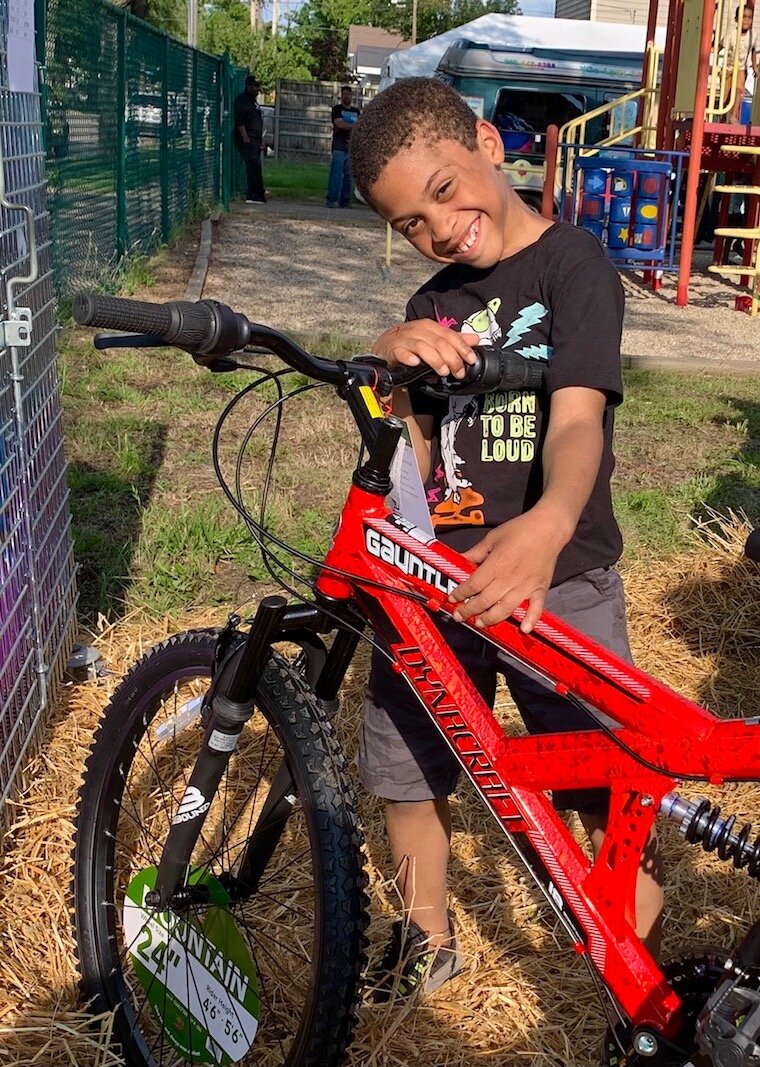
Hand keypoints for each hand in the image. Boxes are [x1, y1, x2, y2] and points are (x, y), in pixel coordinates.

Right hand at [372, 320, 480, 378]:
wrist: (385, 348)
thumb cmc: (412, 345)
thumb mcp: (434, 341)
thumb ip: (454, 341)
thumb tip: (475, 339)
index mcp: (430, 327)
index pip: (450, 335)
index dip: (462, 348)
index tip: (471, 360)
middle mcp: (418, 330)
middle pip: (439, 342)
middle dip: (452, 358)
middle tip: (458, 372)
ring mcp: (404, 339)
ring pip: (423, 347)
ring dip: (435, 359)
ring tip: (443, 371)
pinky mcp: (393, 349)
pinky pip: (401, 352)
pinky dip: (408, 357)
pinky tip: (415, 363)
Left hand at [448, 511, 565, 632]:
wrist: (548, 528)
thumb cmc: (520, 529)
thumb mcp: (492, 538)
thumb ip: (475, 552)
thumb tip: (459, 559)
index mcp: (496, 564)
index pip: (473, 585)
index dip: (460, 593)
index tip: (452, 599)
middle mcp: (510, 578)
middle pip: (486, 600)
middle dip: (469, 611)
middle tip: (459, 616)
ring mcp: (526, 586)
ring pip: (505, 609)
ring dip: (491, 619)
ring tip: (480, 623)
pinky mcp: (540, 589)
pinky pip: (536, 608)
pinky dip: (531, 619)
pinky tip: (524, 629)